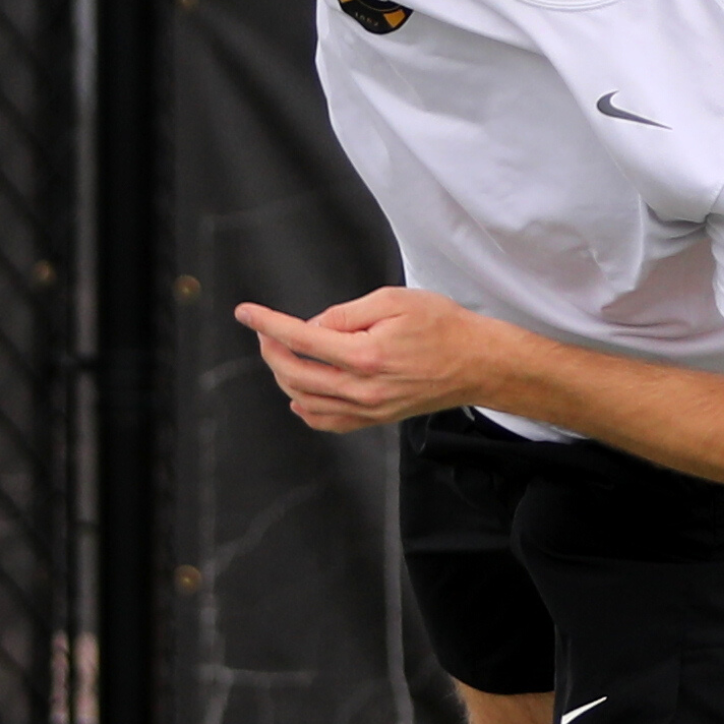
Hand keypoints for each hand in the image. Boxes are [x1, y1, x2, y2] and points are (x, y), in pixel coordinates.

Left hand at [234, 287, 512, 432]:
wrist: (477, 363)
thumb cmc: (443, 326)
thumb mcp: (394, 301)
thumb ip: (346, 313)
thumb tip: (313, 325)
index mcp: (365, 354)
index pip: (301, 338)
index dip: (267, 324)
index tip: (246, 313)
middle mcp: (362, 388)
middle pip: (295, 373)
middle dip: (271, 349)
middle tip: (265, 331)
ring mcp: (368, 409)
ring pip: (306, 400)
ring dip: (284, 377)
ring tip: (282, 355)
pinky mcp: (376, 419)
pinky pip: (329, 422)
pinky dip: (306, 408)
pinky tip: (299, 392)